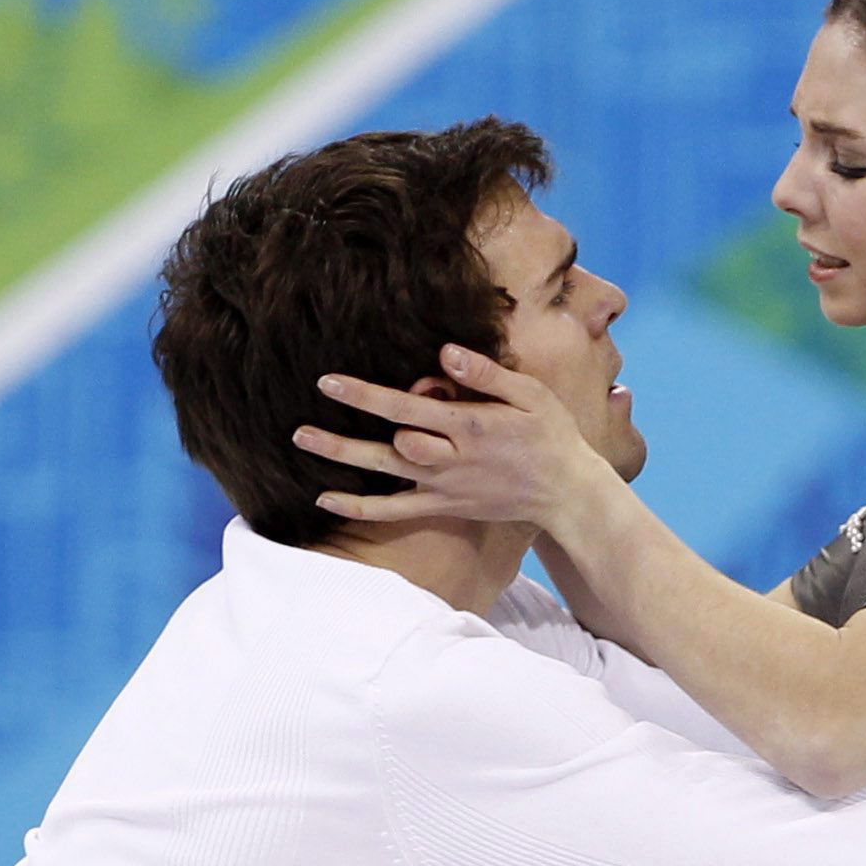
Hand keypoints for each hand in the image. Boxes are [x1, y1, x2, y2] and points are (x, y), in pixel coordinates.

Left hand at [294, 345, 604, 531]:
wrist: (566, 492)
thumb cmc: (550, 434)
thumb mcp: (530, 394)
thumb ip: (486, 373)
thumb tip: (444, 352)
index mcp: (471, 426)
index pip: (408, 408)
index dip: (366, 396)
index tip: (329, 382)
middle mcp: (453, 458)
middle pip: (390, 445)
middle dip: (346, 434)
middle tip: (299, 424)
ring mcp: (447, 485)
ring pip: (387, 474)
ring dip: (343, 460)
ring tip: (302, 444)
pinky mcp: (446, 506)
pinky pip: (397, 512)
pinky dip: (361, 508)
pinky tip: (327, 499)